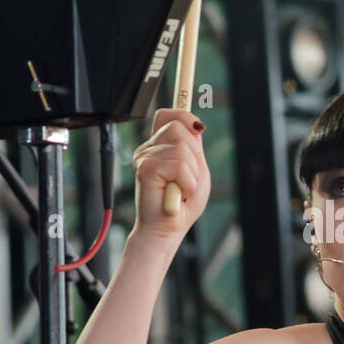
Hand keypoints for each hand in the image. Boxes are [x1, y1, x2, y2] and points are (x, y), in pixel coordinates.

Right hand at [131, 108, 210, 246]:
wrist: (167, 228)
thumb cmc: (183, 202)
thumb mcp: (196, 168)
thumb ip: (193, 146)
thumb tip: (194, 123)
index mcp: (160, 145)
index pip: (167, 115)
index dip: (184, 115)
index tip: (198, 129)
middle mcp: (149, 148)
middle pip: (178, 126)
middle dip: (193, 154)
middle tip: (188, 178)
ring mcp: (144, 157)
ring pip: (181, 147)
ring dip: (191, 173)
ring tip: (182, 188)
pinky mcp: (145, 169)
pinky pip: (178, 165)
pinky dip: (187, 182)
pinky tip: (178, 193)